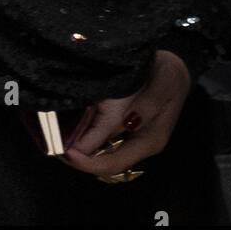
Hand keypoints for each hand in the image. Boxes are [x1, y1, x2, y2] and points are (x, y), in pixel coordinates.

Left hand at [60, 49, 190, 176]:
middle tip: (53, 145)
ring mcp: (130, 136)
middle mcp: (137, 143)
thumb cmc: (170, 75)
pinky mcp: (123, 125)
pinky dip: (85, 135)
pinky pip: (102, 137)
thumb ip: (148, 104)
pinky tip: (70, 126)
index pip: (115, 163)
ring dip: (79, 148)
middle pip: (104, 161)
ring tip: (56, 137)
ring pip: (101, 151)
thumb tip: (129, 122)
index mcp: (149, 141)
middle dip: (78, 158)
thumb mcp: (163, 84)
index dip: (89, 163)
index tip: (67, 151)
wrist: (177, 66)